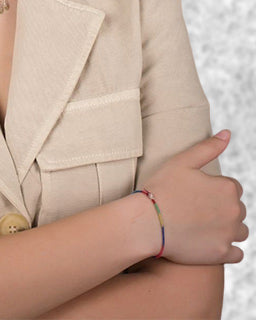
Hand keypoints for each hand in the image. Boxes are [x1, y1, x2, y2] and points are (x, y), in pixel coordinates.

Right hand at [142, 130, 247, 264]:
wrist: (147, 222)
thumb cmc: (161, 188)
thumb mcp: (182, 161)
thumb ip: (208, 147)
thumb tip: (228, 133)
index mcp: (227, 188)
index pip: (231, 187)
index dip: (212, 189)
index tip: (194, 192)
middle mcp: (235, 211)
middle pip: (237, 209)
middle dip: (221, 208)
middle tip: (194, 209)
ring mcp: (230, 234)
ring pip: (239, 231)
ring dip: (227, 228)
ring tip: (201, 225)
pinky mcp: (222, 254)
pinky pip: (236, 253)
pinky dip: (226, 248)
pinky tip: (208, 241)